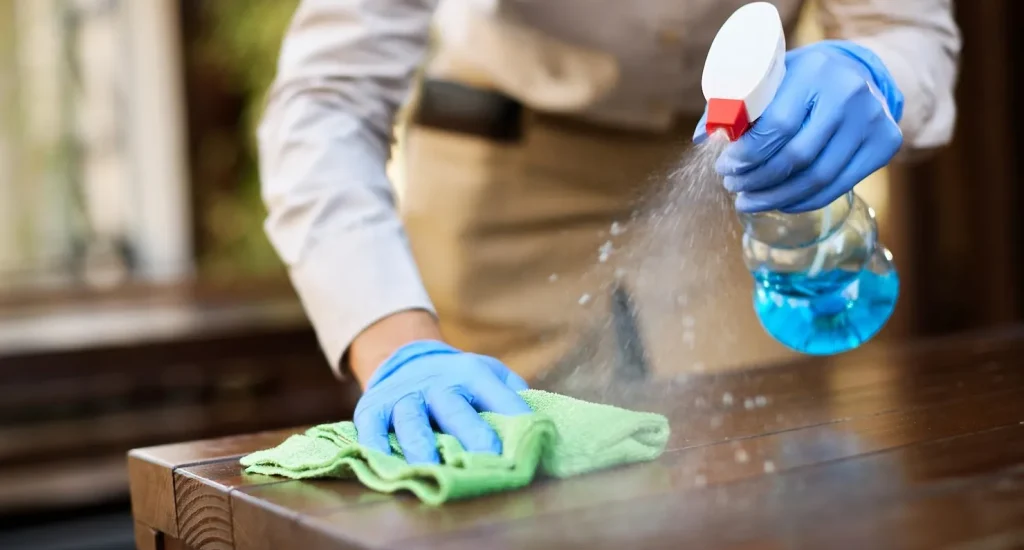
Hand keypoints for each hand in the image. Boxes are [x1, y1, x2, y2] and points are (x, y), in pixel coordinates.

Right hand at [353, 340, 531, 463]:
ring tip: (431, 467)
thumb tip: (539, 424)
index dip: (514, 416)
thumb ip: (512, 394)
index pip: (497, 395)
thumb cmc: (459, 378)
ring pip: (411, 419)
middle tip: (488, 458)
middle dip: (470, 433)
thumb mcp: (490, 373)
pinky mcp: (373, 407)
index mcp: (471, 373)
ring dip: (421, 444)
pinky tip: (381, 460)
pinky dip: (374, 443)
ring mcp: (403, 394)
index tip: (530, 439)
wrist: (406, 356)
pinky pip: (370, 426)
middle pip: (453, 408)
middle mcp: (436, 382)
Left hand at [694, 40, 904, 213]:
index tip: (725, 168)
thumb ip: (735, 105)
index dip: (746, 155)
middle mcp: (850, 95)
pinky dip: (803, 201)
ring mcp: (872, 121)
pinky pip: (837, 186)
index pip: (776, 127)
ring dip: (776, 198)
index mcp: (815, 72)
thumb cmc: (800, 79)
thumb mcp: (769, 79)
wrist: (856, 73)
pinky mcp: (885, 143)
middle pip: (796, 157)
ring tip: (748, 201)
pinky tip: (780, 203)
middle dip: (757, 180)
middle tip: (734, 188)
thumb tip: (703, 138)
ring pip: (817, 178)